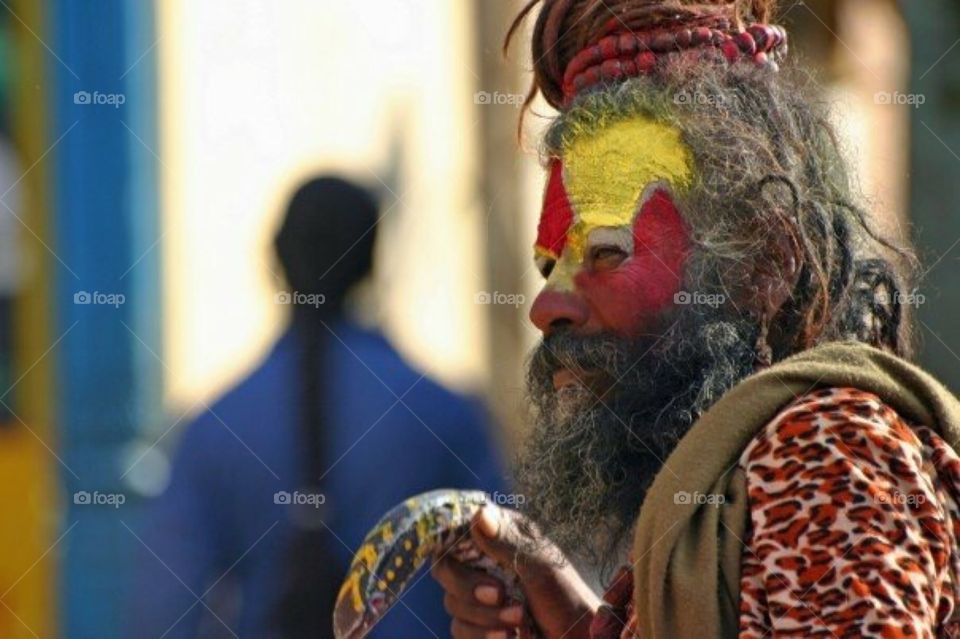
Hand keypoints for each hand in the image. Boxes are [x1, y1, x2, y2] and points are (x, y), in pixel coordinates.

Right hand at [431, 505, 599, 638]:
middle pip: (446, 571)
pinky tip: (511, 638)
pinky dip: (484, 637)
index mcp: (498, 538)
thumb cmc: (567, 598)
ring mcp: (479, 596)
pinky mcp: (478, 626)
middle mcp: (484, 563)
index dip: (452, 547)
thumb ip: (507, 543)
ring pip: (453, 605)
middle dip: (471, 590)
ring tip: (520, 622)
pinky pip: (460, 631)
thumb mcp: (541, 567)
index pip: (455, 532)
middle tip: (501, 596)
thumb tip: (478, 514)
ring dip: (486, 618)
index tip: (475, 563)